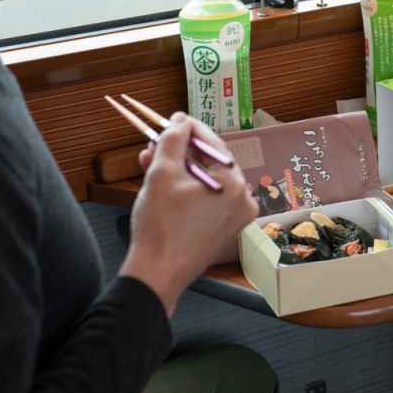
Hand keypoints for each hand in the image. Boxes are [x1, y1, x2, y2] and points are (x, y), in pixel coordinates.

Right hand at [119, 113, 257, 313]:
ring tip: (150, 162)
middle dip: (179, 151)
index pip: (212, 144)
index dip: (190, 128)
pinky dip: (186, 191)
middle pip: (209, 163)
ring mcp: (234, 219)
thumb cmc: (160, 226)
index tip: (174, 119)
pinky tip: (162, 184)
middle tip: (157, 142)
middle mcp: (242, 200)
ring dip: (178, 170)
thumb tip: (181, 123)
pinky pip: (206, 201)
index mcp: (234, 184)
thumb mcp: (162, 172)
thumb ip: (173, 140)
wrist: (156, 274)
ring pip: (205, 182)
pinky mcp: (222, 232)